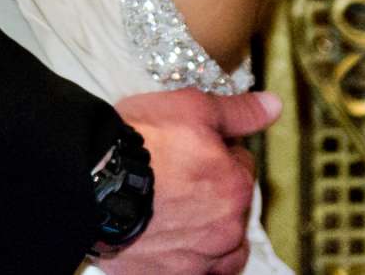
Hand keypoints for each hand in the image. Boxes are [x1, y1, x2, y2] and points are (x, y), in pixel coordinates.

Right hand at [92, 89, 277, 274]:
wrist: (91, 181)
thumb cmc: (139, 143)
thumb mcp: (191, 108)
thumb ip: (237, 112)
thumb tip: (274, 106)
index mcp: (235, 186)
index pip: (240, 167)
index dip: (217, 154)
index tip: (192, 150)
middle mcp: (225, 228)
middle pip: (231, 208)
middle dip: (213, 194)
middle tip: (177, 179)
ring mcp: (199, 259)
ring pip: (220, 248)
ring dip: (208, 233)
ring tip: (176, 214)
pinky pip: (196, 273)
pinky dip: (190, 260)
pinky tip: (171, 243)